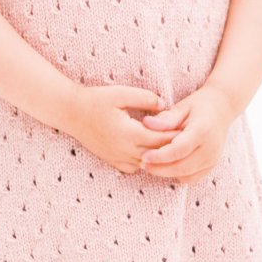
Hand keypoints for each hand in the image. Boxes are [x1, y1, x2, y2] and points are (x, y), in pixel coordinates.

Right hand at [67, 84, 183, 174]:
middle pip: (158, 155)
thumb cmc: (96, 100)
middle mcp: (125, 151)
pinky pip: (136, 168)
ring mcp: (118, 158)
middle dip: (173, 148)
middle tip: (188, 139)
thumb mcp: (122, 93)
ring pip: (149, 165)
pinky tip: (152, 153)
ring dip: (160, 157)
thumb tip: (166, 105)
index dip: (177, 135)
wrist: (71, 113)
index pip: (162, 140)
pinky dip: (147, 162)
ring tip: (174, 146)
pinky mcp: (113, 161)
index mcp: (130, 134)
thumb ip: (146, 98)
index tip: (190, 128)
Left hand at [139, 84, 236, 184]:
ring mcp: (213, 159)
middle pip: (182, 166)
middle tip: (142, 164)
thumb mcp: (182, 106)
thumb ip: (166, 118)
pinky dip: (177, 175)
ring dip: (167, 173)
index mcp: (203, 131)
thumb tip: (146, 124)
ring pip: (186, 175)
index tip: (144, 156)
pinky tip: (165, 167)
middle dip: (160, 168)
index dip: (160, 156)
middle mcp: (211, 148)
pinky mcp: (212, 165)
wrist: (222, 108)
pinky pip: (192, 177)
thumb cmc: (199, 105)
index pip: (179, 150)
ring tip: (150, 165)